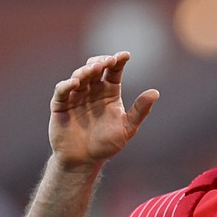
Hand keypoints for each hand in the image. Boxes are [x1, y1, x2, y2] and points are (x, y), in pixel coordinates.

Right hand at [49, 51, 159, 170]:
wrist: (84, 161)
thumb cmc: (106, 144)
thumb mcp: (127, 128)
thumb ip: (140, 110)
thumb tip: (155, 92)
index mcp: (110, 92)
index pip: (114, 71)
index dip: (118, 61)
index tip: (125, 55)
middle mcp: (92, 90)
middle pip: (95, 68)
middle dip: (101, 61)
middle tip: (109, 61)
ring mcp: (76, 96)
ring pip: (79, 76)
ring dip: (86, 70)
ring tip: (95, 68)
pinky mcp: (60, 104)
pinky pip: (62, 91)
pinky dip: (67, 85)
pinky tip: (75, 82)